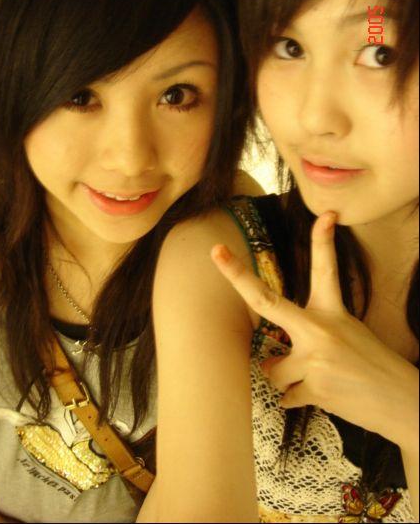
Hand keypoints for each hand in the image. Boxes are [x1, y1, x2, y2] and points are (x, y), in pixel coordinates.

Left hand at [211, 212, 418, 448]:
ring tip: (316, 380)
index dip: (322, 239)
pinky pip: (285, 396)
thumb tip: (266, 362)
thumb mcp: (346, 336)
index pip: (325, 268)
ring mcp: (316, 356)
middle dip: (236, 275)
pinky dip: (297, 399)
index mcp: (333, 310)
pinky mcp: (315, 386)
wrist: (403, 402)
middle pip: (265, 299)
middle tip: (215, 251)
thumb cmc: (370, 367)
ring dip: (286, 380)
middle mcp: (321, 328)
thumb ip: (303, 341)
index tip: (325, 214)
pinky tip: (324, 396)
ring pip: (273, 370)